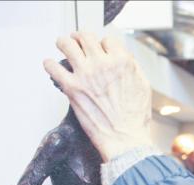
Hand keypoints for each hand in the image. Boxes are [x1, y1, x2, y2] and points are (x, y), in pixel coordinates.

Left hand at [43, 32, 153, 160]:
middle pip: (85, 37)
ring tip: (62, 45)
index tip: (100, 50)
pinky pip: (53, 67)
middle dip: (81, 38)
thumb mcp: (143, 87)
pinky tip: (51, 66)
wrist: (125, 139)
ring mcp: (85, 75)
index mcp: (122, 62)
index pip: (107, 41)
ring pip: (66, 44)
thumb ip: (133, 68)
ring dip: (63, 43)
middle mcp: (102, 64)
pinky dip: (50, 64)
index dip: (104, 46)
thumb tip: (124, 58)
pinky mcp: (71, 88)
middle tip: (77, 42)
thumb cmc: (135, 118)